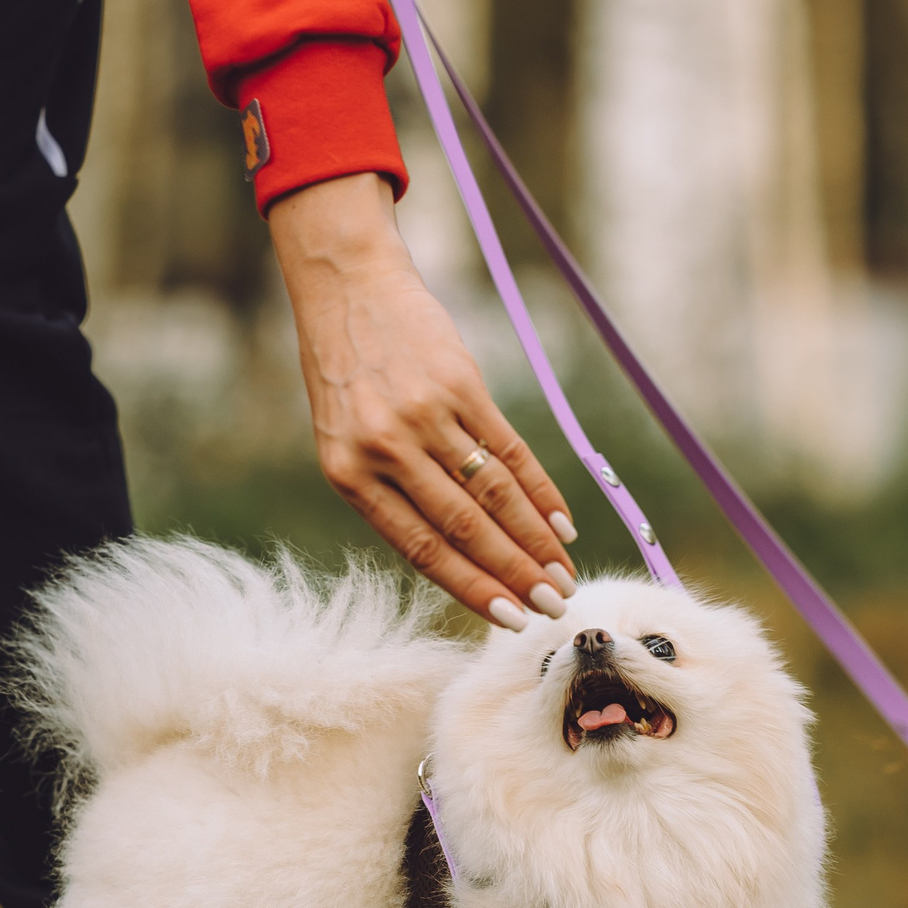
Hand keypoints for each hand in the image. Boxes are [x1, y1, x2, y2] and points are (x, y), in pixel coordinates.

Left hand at [266, 172, 576, 626]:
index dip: (470, 587)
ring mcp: (424, 415)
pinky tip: (562, 522)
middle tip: (552, 606)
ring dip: (535, 540)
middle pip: (464, 527)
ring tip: (563, 573)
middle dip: (514, 574)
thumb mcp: (343, 439)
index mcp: (347, 474)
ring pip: (492, 494)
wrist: (346, 287)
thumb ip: (387, 491)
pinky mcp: (459, 384)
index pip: (420, 547)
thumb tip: (455, 553)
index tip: (508, 619)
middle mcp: (384, 449)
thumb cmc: (345, 374)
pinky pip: (509, 448)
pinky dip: (540, 490)